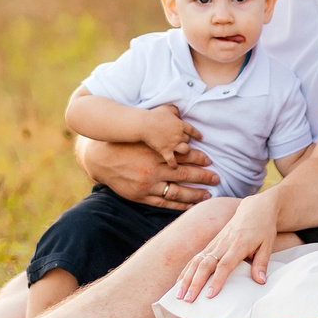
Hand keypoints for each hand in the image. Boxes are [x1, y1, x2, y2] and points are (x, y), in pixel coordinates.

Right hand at [80, 138, 219, 208]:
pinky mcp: (141, 196)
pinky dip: (178, 205)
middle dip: (203, 177)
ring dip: (194, 194)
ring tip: (208, 195)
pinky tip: (190, 205)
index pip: (183, 157)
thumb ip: (160, 126)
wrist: (100, 159)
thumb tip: (179, 112)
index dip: (198, 158)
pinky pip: (164, 203)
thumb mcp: (142, 133)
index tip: (210, 160)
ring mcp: (147, 185)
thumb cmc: (123, 143)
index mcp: (155, 153)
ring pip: (177, 192)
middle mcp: (153, 169)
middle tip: (217, 178)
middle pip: (185, 174)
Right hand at [141, 104, 198, 159]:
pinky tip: (174, 167)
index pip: (192, 130)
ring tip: (182, 152)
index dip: (197, 134)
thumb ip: (176, 111)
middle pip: (188, 141)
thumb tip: (179, 114)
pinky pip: (172, 160)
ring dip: (185, 151)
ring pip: (186, 150)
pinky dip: (174, 164)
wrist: (144, 124)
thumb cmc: (155, 115)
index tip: (201, 138)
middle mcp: (179, 135)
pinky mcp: (165, 151)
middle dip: (187, 141)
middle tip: (183, 142)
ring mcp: (173, 144)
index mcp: (181, 125)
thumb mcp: (168, 108)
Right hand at [172, 192, 282, 301]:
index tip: (209, 295)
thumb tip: (260, 282)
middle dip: (195, 283)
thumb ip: (261, 263)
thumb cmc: (263, 228)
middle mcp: (223, 244)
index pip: (224, 265)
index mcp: (238, 244)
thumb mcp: (267, 245)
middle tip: (188, 300)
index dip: (216, 280)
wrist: (254, 208)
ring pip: (196, 261)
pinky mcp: (211, 244)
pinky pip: (195, 258)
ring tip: (178, 295)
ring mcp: (215, 243)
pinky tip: (180, 283)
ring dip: (186, 278)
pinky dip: (186, 270)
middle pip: (205, 264)